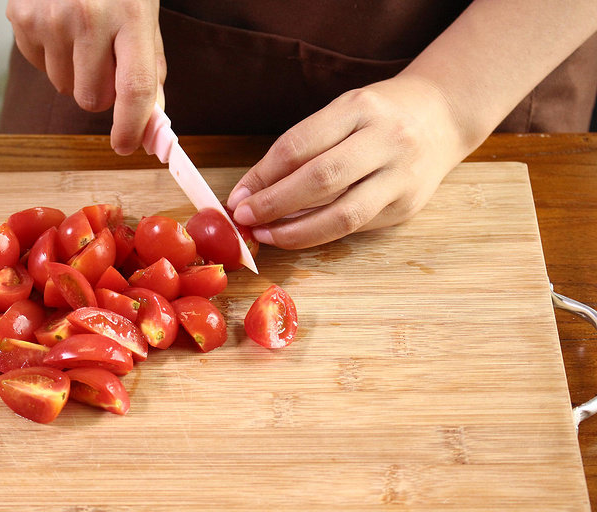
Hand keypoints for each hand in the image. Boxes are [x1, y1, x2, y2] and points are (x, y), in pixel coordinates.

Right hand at [6, 0, 164, 154]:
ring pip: (64, 87)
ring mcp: (50, 17)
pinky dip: (51, 55)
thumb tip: (152, 121)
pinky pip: (39, 67)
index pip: (134, 87)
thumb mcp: (143, 15)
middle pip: (91, 98)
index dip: (131, 125)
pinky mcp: (21, 17)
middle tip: (104, 62)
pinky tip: (58, 26)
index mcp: (130, 15)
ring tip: (80, 35)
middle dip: (100, 93)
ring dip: (74, 73)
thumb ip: (150, 69)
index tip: (126, 145)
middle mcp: (89, 16)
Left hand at [226, 74, 469, 248]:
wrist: (443, 117)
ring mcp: (402, 176)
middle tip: (246, 219)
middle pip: (321, 180)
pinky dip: (321, 233)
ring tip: (267, 236)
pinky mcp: (407, 207)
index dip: (262, 175)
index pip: (299, 145)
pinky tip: (298, 234)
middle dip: (275, 204)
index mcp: (360, 108)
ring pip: (342, 214)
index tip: (237, 197)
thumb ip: (301, 147)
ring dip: (297, 232)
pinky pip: (356, 226)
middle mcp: (386, 140)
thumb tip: (251, 190)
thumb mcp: (341, 113)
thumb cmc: (377, 115)